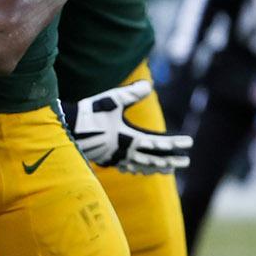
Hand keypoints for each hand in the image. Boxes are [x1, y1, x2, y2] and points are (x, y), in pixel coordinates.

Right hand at [70, 79, 192, 174]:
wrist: (66, 130)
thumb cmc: (90, 114)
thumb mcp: (112, 100)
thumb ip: (131, 94)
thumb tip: (148, 85)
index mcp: (130, 139)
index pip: (159, 143)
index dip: (176, 143)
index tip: (189, 143)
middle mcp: (126, 152)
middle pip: (154, 159)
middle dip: (171, 160)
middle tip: (185, 162)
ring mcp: (116, 158)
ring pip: (142, 166)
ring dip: (156, 167)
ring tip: (168, 170)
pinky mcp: (107, 159)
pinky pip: (127, 168)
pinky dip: (138, 169)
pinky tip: (140, 170)